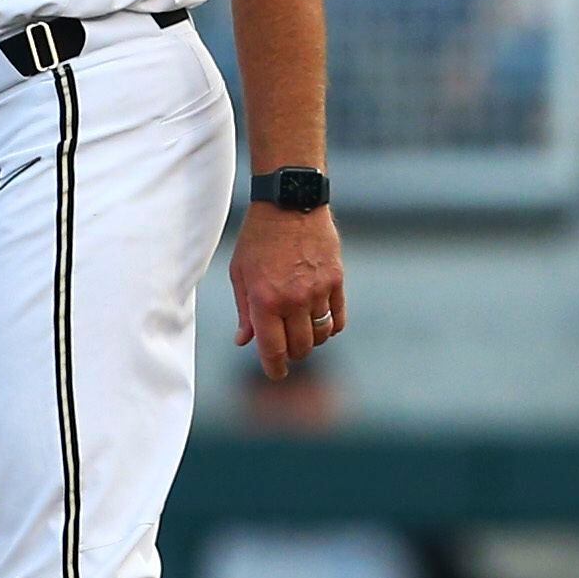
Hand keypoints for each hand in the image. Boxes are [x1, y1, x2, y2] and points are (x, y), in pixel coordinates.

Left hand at [230, 200, 343, 377]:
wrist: (289, 204)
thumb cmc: (257, 239)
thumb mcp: (240, 273)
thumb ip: (244, 311)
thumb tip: (245, 342)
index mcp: (264, 300)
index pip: (273, 349)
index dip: (274, 368)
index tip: (276, 373)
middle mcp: (292, 300)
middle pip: (300, 348)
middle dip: (291, 354)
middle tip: (285, 348)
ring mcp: (317, 291)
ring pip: (320, 336)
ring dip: (310, 340)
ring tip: (300, 331)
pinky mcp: (336, 280)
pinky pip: (338, 318)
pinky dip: (330, 326)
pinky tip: (320, 322)